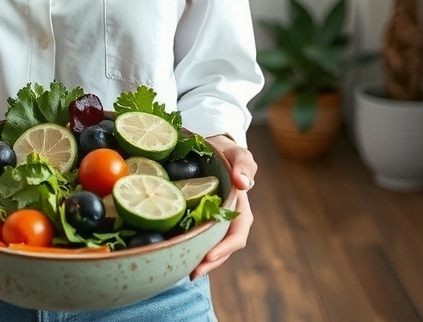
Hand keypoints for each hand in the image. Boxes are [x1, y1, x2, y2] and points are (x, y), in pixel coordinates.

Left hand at [190, 135, 256, 279]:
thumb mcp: (238, 154)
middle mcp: (230, 220)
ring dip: (202, 261)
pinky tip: (179, 254)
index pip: (237, 234)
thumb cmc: (228, 153)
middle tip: (193, 272)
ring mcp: (216, 222)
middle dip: (211, 262)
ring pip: (212, 247)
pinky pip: (200, 238)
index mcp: (240, 208)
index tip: (210, 255)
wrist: (214, 150)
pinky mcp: (202, 221)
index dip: (225, 247)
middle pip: (224, 248)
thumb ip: (243, 165)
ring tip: (186, 272)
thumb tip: (243, 183)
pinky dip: (192, 248)